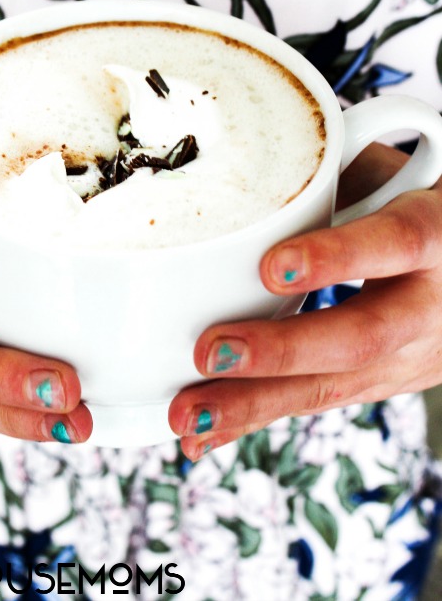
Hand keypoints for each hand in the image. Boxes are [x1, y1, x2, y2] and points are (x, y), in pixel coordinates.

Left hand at [169, 143, 441, 459]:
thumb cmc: (413, 200)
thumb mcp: (388, 174)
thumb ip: (335, 176)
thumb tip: (245, 176)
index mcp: (436, 234)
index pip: (397, 243)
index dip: (338, 257)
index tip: (271, 268)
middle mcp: (433, 304)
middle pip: (364, 337)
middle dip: (282, 352)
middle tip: (209, 352)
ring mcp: (412, 355)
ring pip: (337, 387)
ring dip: (255, 405)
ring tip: (188, 414)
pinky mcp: (384, 382)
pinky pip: (319, 402)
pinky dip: (257, 419)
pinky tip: (207, 433)